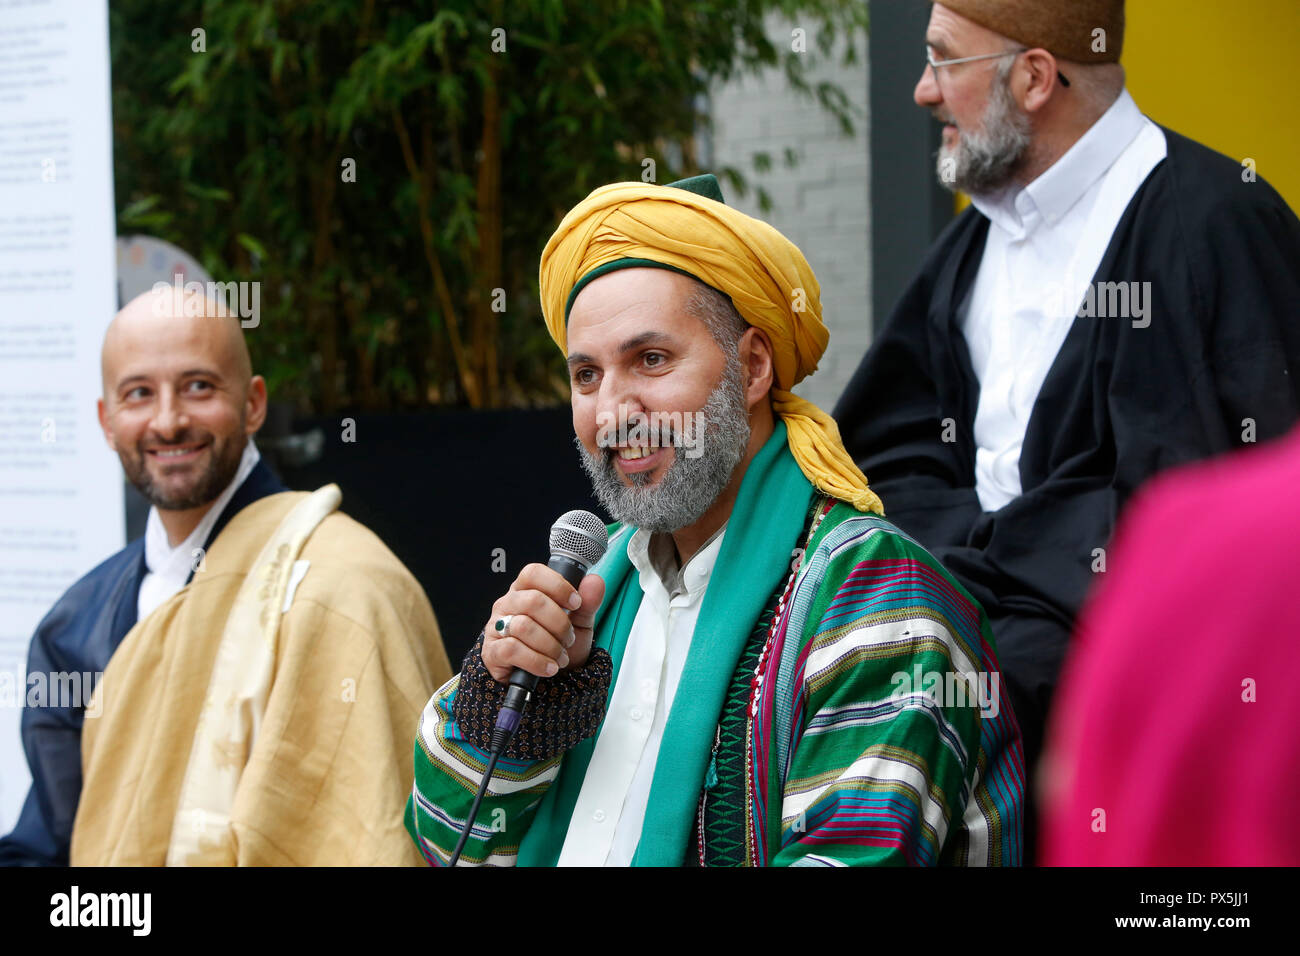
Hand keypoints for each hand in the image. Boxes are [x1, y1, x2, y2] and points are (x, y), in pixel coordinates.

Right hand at [481, 564, 605, 683]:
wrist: (549, 681)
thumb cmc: (558, 644)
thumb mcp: (579, 624)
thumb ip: (588, 603)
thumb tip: (595, 582)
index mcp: (527, 589)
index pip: (533, 573)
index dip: (557, 585)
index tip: (576, 603)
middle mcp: (508, 604)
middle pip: (533, 600)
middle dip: (559, 623)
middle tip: (569, 638)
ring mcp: (497, 627)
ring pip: (524, 626)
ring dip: (550, 645)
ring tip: (560, 656)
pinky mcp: (493, 652)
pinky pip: (512, 650)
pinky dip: (537, 661)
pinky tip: (549, 667)